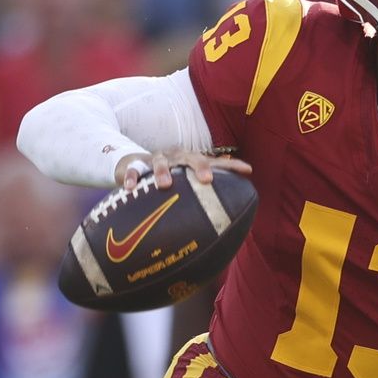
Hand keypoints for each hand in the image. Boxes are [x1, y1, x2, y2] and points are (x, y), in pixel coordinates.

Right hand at [115, 150, 252, 190]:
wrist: (133, 164)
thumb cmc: (168, 178)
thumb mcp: (186, 183)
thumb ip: (204, 197)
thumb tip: (230, 220)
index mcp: (191, 161)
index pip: (215, 161)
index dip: (231, 165)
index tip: (248, 170)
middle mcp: (176, 157)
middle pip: (190, 157)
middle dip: (200, 166)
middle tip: (207, 179)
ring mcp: (155, 159)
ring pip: (160, 162)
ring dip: (162, 172)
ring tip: (164, 185)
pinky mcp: (134, 165)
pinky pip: (132, 171)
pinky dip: (130, 178)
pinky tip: (130, 188)